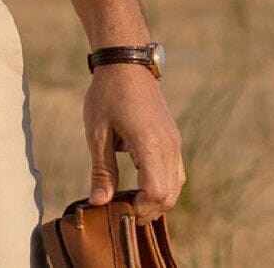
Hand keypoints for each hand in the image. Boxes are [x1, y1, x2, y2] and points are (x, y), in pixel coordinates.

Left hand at [84, 64, 184, 222]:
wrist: (125, 64)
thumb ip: (102, 171)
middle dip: (147, 209)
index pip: (157, 193)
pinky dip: (161, 184)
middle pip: (169, 196)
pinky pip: (175, 172)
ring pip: (176, 186)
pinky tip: (139, 183)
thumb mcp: (97, 132)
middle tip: (120, 208)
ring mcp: (174, 143)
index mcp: (150, 144)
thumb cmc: (107, 95)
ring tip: (128, 197)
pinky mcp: (173, 139)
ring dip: (156, 199)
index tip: (119, 208)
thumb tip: (98, 204)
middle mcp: (169, 147)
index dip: (140, 208)